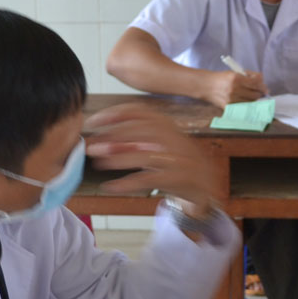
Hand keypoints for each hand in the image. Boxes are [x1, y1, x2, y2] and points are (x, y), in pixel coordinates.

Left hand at [84, 104, 216, 214]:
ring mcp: (180, 158)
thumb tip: (102, 139)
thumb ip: (135, 141)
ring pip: (146, 155)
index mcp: (168, 125)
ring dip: (119, 158)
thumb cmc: (175, 164)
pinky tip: (111, 186)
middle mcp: (176, 138)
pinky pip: (150, 179)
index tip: (93, 121)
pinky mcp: (181, 179)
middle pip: (142, 131)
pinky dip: (127, 183)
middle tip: (92, 147)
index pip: (140, 112)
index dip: (115, 114)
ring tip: (98, 164)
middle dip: (114, 137)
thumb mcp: (157, 147)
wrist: (206, 186)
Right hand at [203, 70, 266, 108]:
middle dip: (259, 93)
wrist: (205, 85)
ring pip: (250, 102)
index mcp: (236, 78)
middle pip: (255, 95)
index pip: (256, 83)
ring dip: (254, 99)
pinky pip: (242, 107)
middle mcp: (234, 90)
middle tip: (260, 92)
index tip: (265, 87)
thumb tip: (262, 82)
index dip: (262, 85)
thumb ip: (248, 76)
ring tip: (252, 95)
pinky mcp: (228, 107)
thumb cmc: (221, 78)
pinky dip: (246, 104)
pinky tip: (246, 101)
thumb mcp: (234, 73)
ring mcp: (231, 100)